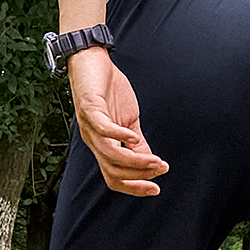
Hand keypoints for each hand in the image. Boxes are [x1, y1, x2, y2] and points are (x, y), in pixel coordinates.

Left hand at [68, 48, 167, 197]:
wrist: (91, 60)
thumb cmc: (109, 89)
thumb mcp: (129, 119)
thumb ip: (138, 141)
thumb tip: (152, 162)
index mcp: (102, 146)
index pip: (114, 177)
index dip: (134, 187)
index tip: (156, 189)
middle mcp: (93, 141)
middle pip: (113, 171)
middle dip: (139, 175)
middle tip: (161, 168)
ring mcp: (89, 126)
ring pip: (110, 155)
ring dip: (135, 160)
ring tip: (155, 160)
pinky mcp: (89, 108)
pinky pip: (103, 128)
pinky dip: (119, 135)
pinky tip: (133, 136)